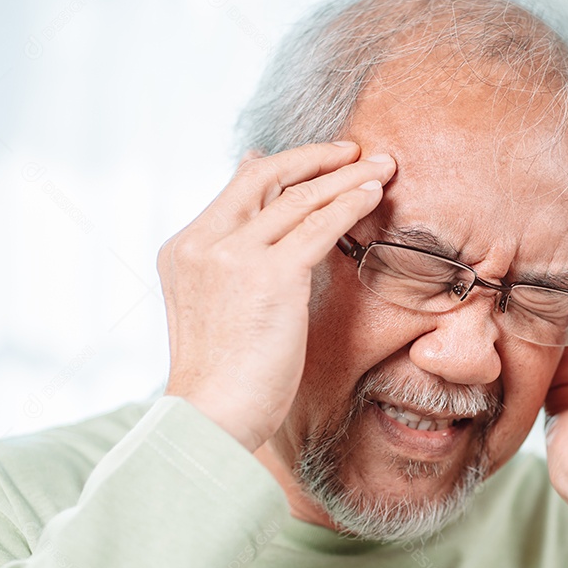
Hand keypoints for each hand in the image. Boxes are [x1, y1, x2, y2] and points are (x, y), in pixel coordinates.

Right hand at [158, 142, 395, 451]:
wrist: (211, 417)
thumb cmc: (223, 374)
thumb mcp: (215, 306)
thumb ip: (233, 263)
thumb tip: (261, 231)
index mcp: (185, 248)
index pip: (240, 187)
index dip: (285, 165)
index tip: (320, 157)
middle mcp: (204, 243)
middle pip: (268, 178)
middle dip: (318, 158)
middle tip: (356, 150)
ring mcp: (233, 256)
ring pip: (300, 197)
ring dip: (347, 176)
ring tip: (383, 165)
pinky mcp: (270, 276)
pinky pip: (320, 226)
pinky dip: (351, 203)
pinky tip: (374, 194)